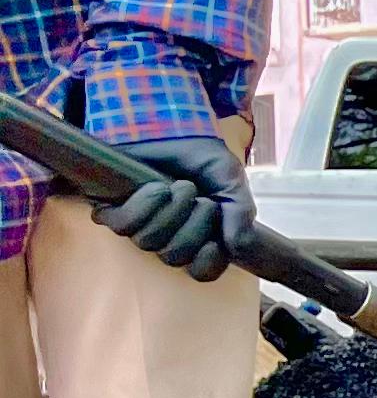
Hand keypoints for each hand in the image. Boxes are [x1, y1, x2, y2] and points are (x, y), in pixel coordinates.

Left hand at [86, 127, 249, 282]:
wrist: (167, 126)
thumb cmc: (200, 156)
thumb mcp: (231, 179)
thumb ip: (240, 212)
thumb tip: (237, 246)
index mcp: (201, 237)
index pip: (201, 272)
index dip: (206, 262)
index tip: (214, 241)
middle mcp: (170, 236)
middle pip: (174, 256)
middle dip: (192, 225)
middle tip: (199, 197)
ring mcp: (142, 225)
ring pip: (149, 242)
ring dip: (169, 211)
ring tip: (177, 186)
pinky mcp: (115, 209)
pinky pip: (123, 225)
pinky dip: (142, 206)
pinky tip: (154, 187)